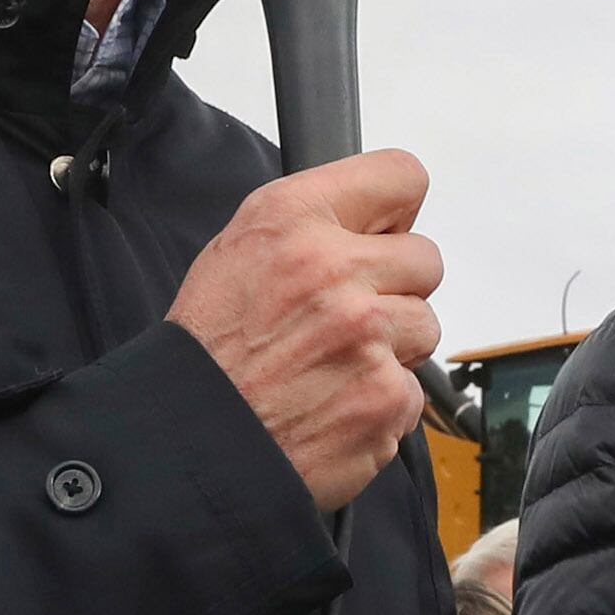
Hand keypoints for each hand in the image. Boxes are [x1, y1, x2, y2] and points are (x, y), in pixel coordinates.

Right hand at [169, 150, 443, 511]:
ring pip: (425, 326)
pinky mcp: (385, 397)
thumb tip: (381, 220)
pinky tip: (335, 402)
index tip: (384, 233)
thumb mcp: (240, 248)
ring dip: (392, 347)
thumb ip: (314, 221)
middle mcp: (334, 270)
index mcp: (294, 220)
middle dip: (393, 287)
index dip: (395, 210)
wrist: (189, 438)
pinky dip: (381, 402)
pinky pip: (413, 390)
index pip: (401, 176)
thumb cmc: (212, 348)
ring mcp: (366, 336)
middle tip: (342, 317)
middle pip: (425, 259)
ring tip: (331, 364)